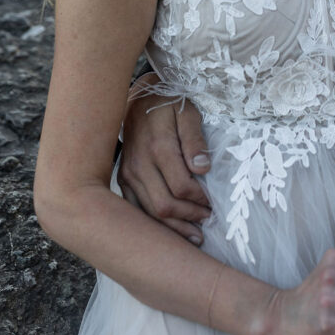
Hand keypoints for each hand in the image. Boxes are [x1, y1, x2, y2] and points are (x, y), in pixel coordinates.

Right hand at [117, 73, 211, 243]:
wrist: (138, 99)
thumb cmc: (168, 104)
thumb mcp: (187, 112)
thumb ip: (194, 139)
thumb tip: (202, 168)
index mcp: (158, 146)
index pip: (181, 186)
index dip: (199, 199)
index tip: (212, 202)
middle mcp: (139, 164)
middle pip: (164, 205)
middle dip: (189, 218)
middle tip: (207, 220)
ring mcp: (127, 174)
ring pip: (148, 213)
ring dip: (172, 228)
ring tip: (194, 235)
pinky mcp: (122, 180)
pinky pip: (135, 210)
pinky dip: (153, 225)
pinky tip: (171, 231)